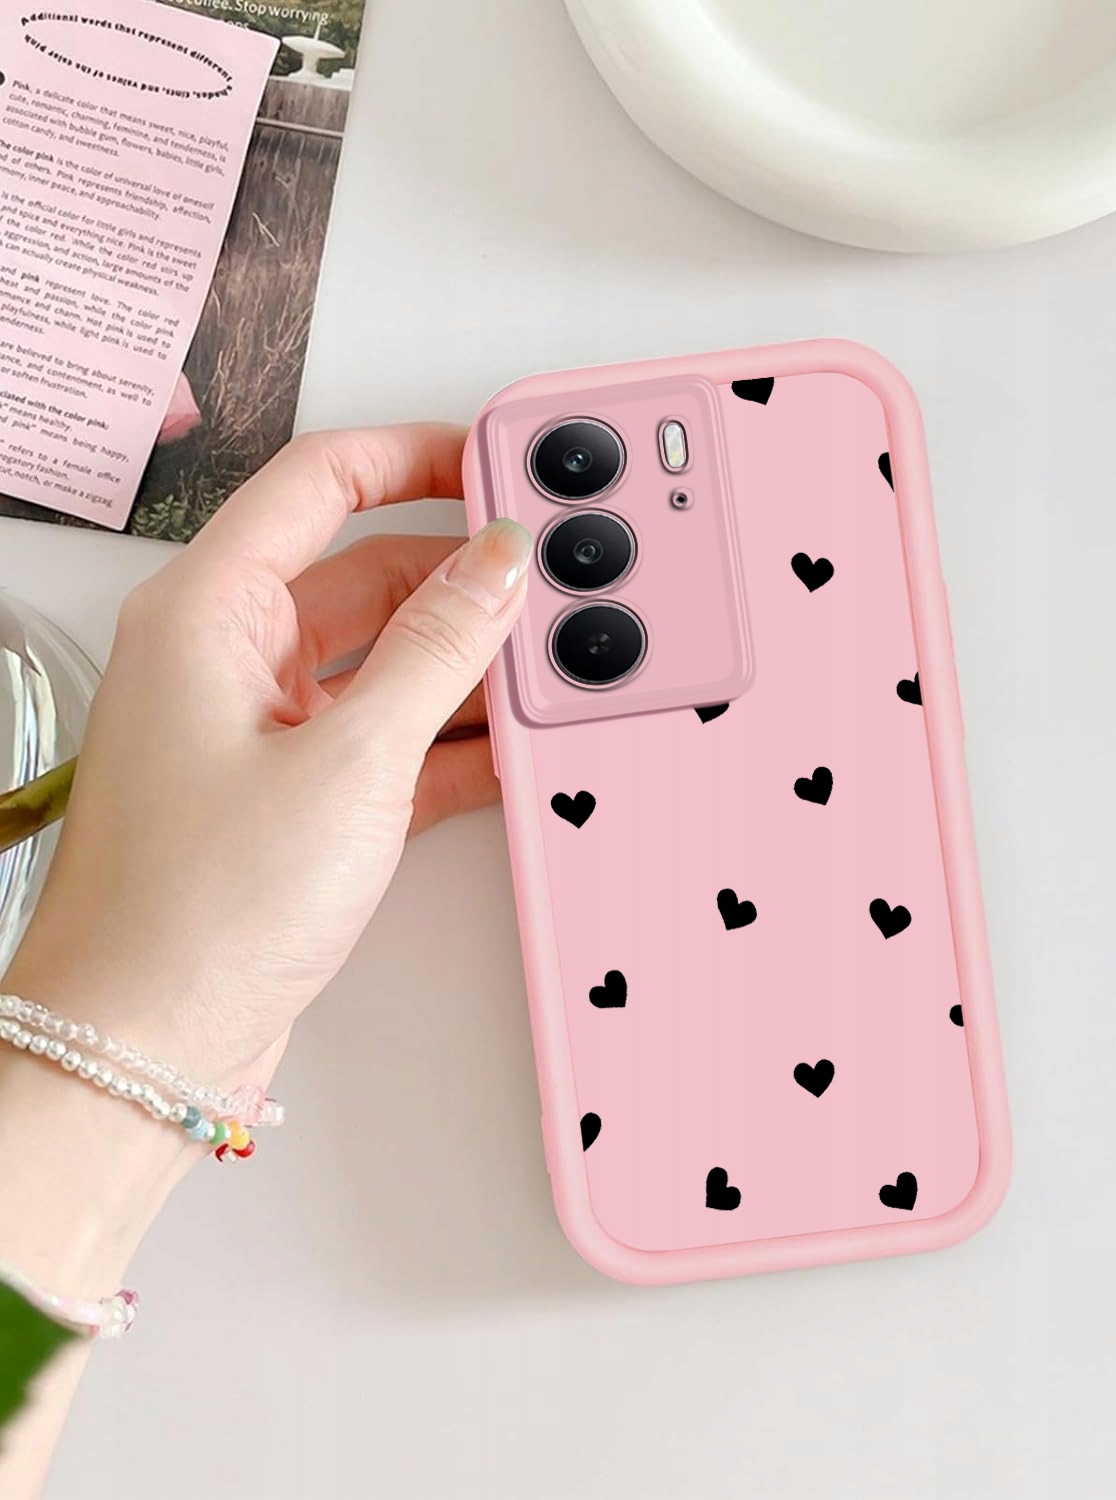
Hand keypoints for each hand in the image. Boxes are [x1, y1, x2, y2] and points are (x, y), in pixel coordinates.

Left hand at [3, 423, 531, 1087]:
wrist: (145, 1049)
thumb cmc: (199, 910)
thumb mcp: (350, 760)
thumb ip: (438, 649)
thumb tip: (498, 562)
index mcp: (210, 612)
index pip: (321, 482)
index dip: (417, 458)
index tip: (501, 464)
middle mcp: (229, 658)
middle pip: (367, 571)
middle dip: (462, 576)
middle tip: (549, 583)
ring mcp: (263, 729)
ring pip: (386, 658)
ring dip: (465, 663)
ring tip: (547, 666)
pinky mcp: (295, 795)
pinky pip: (388, 733)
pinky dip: (450, 735)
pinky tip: (511, 746)